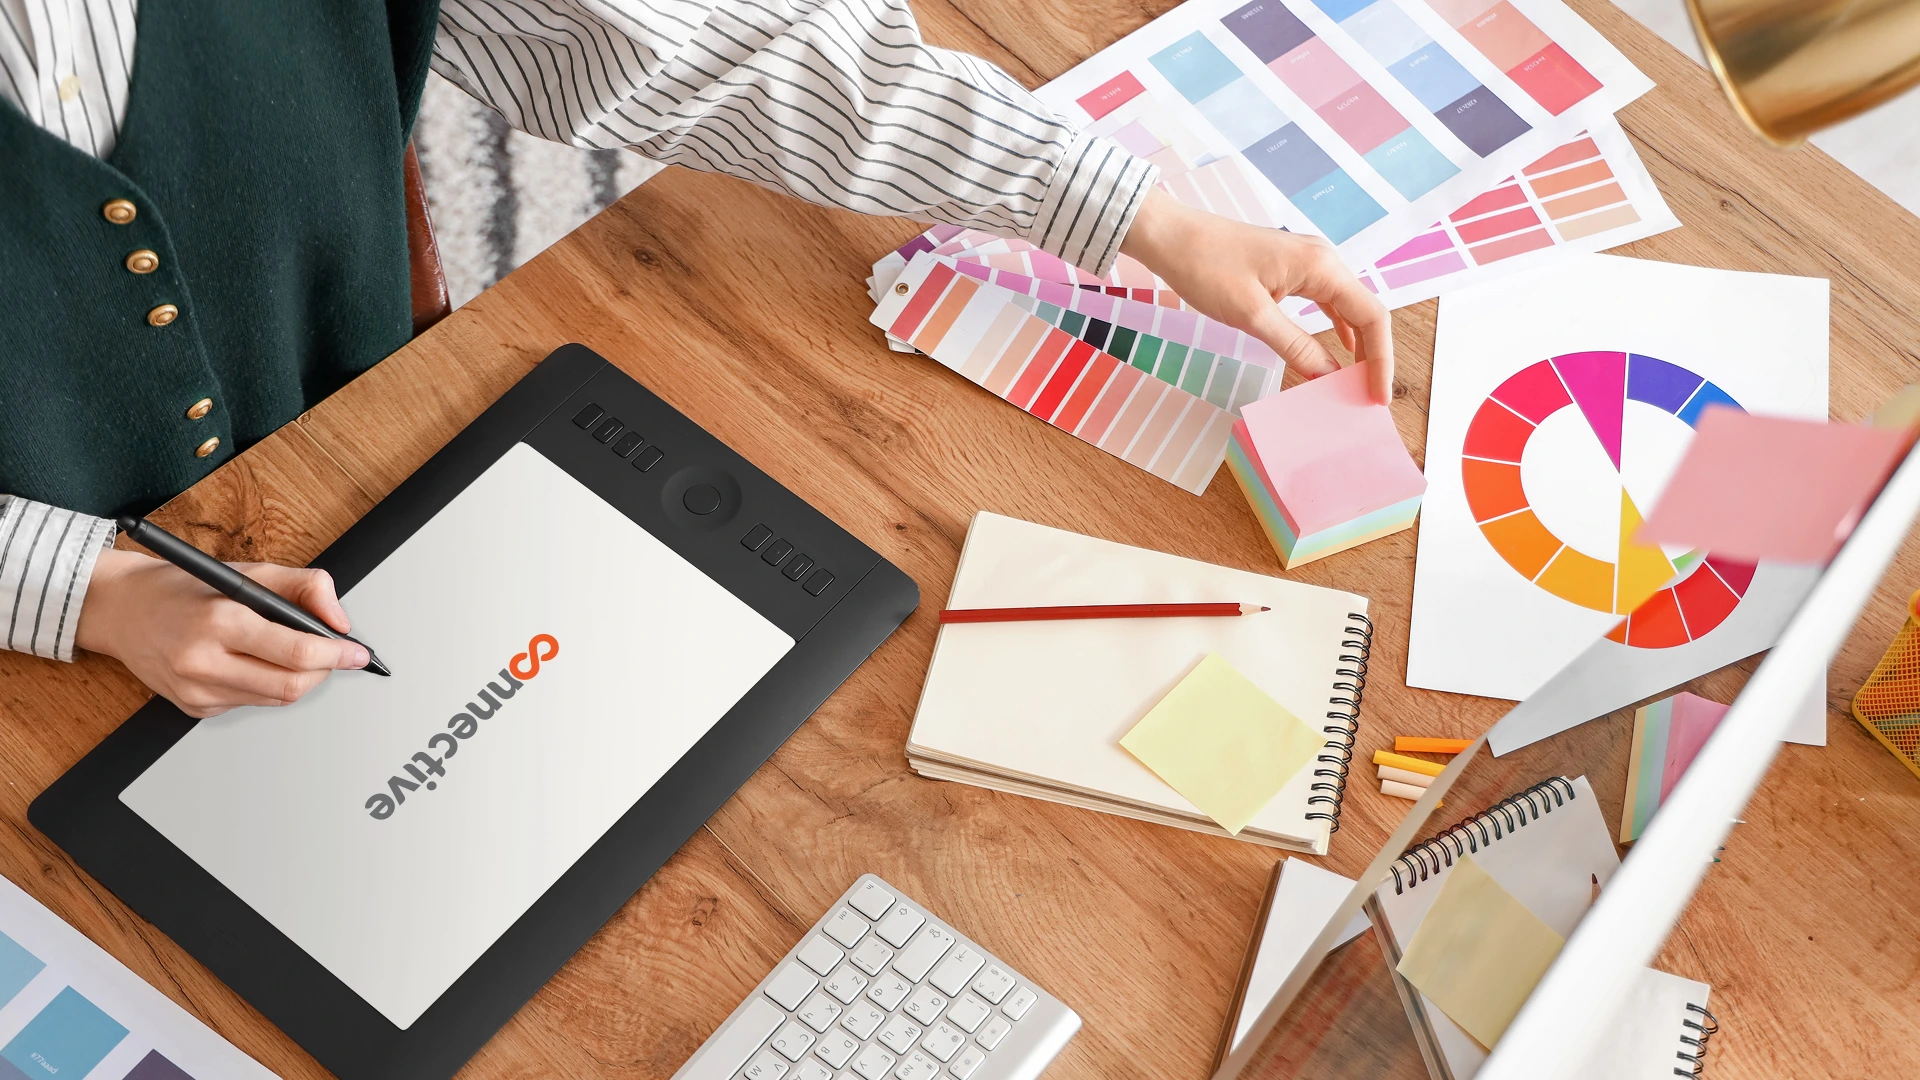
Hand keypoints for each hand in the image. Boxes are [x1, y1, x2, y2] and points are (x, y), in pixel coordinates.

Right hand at [75, 550, 368, 717]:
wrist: (123, 610)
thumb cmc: (185, 587)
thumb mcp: (249, 572)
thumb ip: (304, 588)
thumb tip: (340, 621)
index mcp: (220, 620)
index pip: (297, 653)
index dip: (337, 656)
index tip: (358, 654)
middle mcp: (204, 661)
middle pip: (291, 686)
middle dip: (324, 672)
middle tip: (334, 655)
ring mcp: (196, 690)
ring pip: (274, 699)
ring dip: (297, 679)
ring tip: (292, 652)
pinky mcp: (193, 707)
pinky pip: (249, 703)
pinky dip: (266, 685)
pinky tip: (253, 662)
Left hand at [1119, 188, 1394, 403]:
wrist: (1171, 236)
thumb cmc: (1206, 268)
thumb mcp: (1251, 315)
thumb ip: (1294, 345)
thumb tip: (1327, 377)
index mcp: (1321, 266)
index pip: (1372, 316)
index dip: (1380, 359)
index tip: (1377, 396)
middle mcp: (1323, 259)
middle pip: (1365, 312)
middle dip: (1371, 355)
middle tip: (1367, 397)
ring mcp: (1308, 262)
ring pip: (1347, 307)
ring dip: (1355, 345)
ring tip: (1354, 382)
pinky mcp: (1291, 269)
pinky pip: (1325, 301)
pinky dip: (1333, 329)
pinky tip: (1335, 352)